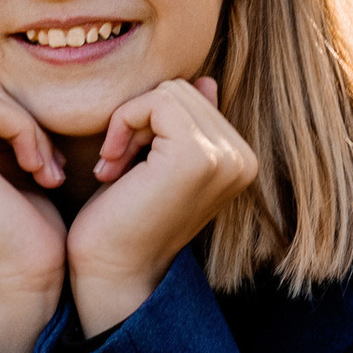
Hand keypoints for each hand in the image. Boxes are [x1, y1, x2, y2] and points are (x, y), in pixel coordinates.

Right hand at [0, 82, 67, 352]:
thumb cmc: (28, 232)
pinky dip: (29, 134)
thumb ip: (6, 131)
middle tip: (49, 171)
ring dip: (33, 134)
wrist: (23, 284)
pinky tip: (40, 174)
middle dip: (30, 128)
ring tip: (46, 174)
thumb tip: (21, 87)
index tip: (48, 167)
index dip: (26, 125)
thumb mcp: (14, 167)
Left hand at [66, 77, 258, 336]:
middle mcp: (241, 158)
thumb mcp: (160, 164)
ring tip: (114, 165)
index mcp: (240, 159)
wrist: (112, 272)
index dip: (150, 121)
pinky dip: (124, 123)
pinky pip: (156, 102)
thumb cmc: (125, 220)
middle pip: (184, 90)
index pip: (195, 98)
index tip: (125, 161)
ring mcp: (225, 157)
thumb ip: (189, 124)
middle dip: (140, 119)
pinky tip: (111, 164)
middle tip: (115, 163)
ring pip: (170, 92)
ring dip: (129, 123)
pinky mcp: (196, 156)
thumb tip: (206, 80)